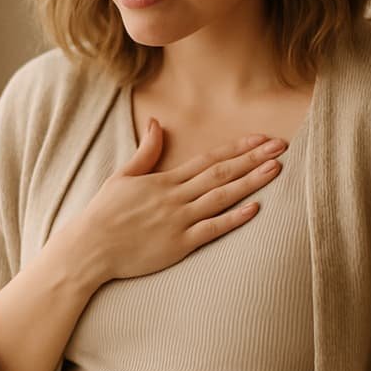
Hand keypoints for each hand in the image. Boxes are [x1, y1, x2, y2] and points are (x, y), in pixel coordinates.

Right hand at [78, 120, 286, 282]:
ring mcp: (178, 221)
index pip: (208, 159)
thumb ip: (146, 151)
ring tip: (275, 170)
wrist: (89, 247)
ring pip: (221, 198)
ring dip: (250, 182)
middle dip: (253, 159)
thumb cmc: (104, 213)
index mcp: (164, 180)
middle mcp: (175, 197)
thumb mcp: (122, 176)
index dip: (237, 148)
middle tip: (281, 146)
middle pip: (221, 173)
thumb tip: (158, 122)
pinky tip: (255, 209)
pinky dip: (233, 219)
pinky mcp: (178, 245)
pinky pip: (211, 230)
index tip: (261, 139)